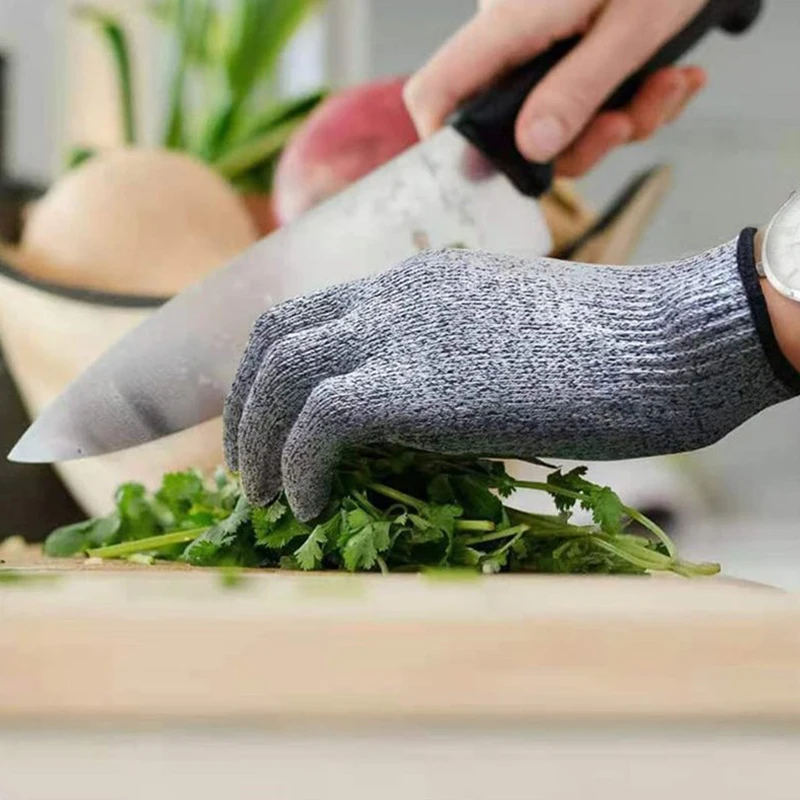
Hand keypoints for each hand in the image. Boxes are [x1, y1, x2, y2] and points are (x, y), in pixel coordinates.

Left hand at [224, 232, 795, 520]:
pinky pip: (320, 423)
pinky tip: (308, 506)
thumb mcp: (500, 339)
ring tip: (266, 501)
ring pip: (282, 376)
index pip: (303, 315)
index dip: (266, 372)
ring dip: (260, 446)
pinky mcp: (415, 382)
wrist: (663, 342)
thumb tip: (400, 419)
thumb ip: (440, 360)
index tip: (264, 426)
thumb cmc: (602, 350)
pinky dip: (299, 468)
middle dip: (245, 409)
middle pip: (273, 338)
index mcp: (411, 283)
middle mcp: (392, 294)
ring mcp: (400, 331)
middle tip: (247, 469)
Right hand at [404, 0, 707, 177]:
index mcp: (509, 23)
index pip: (436, 92)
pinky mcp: (568, 52)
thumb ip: (577, 88)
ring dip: (621, 121)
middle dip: (581, 143)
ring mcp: (540, 48)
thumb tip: (531, 148)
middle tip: (627, 122)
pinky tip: (669, 77)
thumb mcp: (631, 26)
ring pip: (558, 124)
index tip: (487, 173)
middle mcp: (514, 40)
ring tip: (667, 84)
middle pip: (511, 129)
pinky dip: (632, 102)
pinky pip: (585, 103)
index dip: (443, 143)